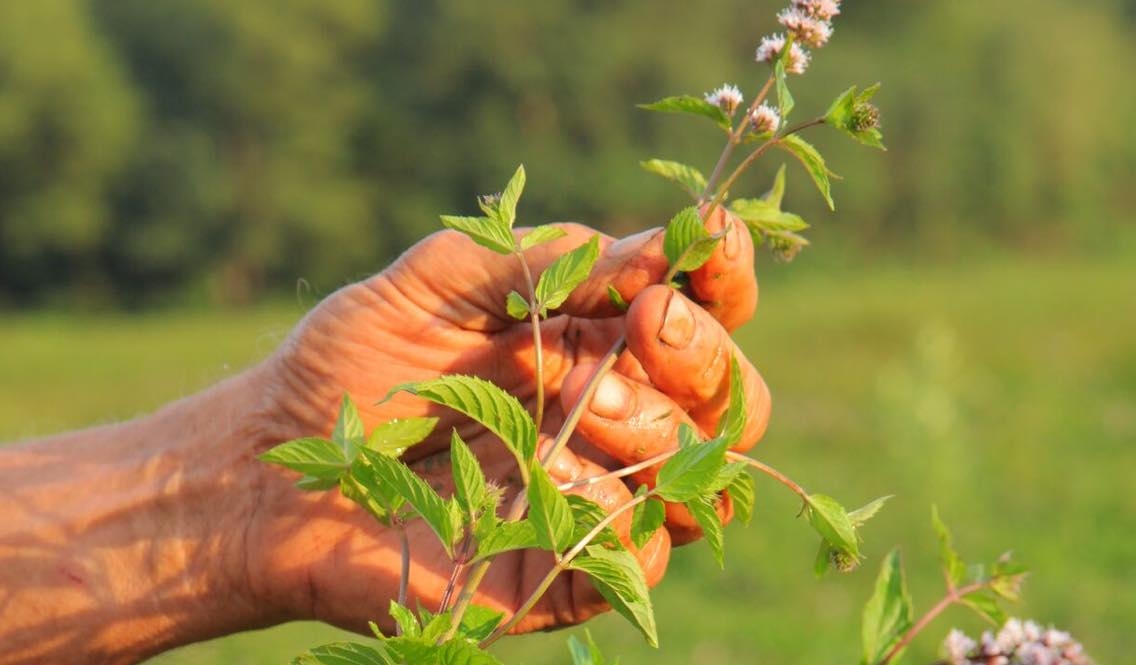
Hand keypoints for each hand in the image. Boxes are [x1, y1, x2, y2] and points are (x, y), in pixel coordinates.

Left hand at [251, 206, 770, 634]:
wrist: (271, 470)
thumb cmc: (349, 364)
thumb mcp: (437, 282)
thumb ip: (541, 261)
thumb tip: (653, 245)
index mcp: (594, 339)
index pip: (703, 312)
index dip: (725, 276)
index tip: (709, 241)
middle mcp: (613, 416)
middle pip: (729, 400)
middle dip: (706, 355)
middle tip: (648, 323)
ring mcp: (595, 495)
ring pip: (702, 477)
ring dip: (657, 424)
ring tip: (577, 393)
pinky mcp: (565, 570)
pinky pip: (643, 551)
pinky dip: (609, 502)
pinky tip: (538, 468)